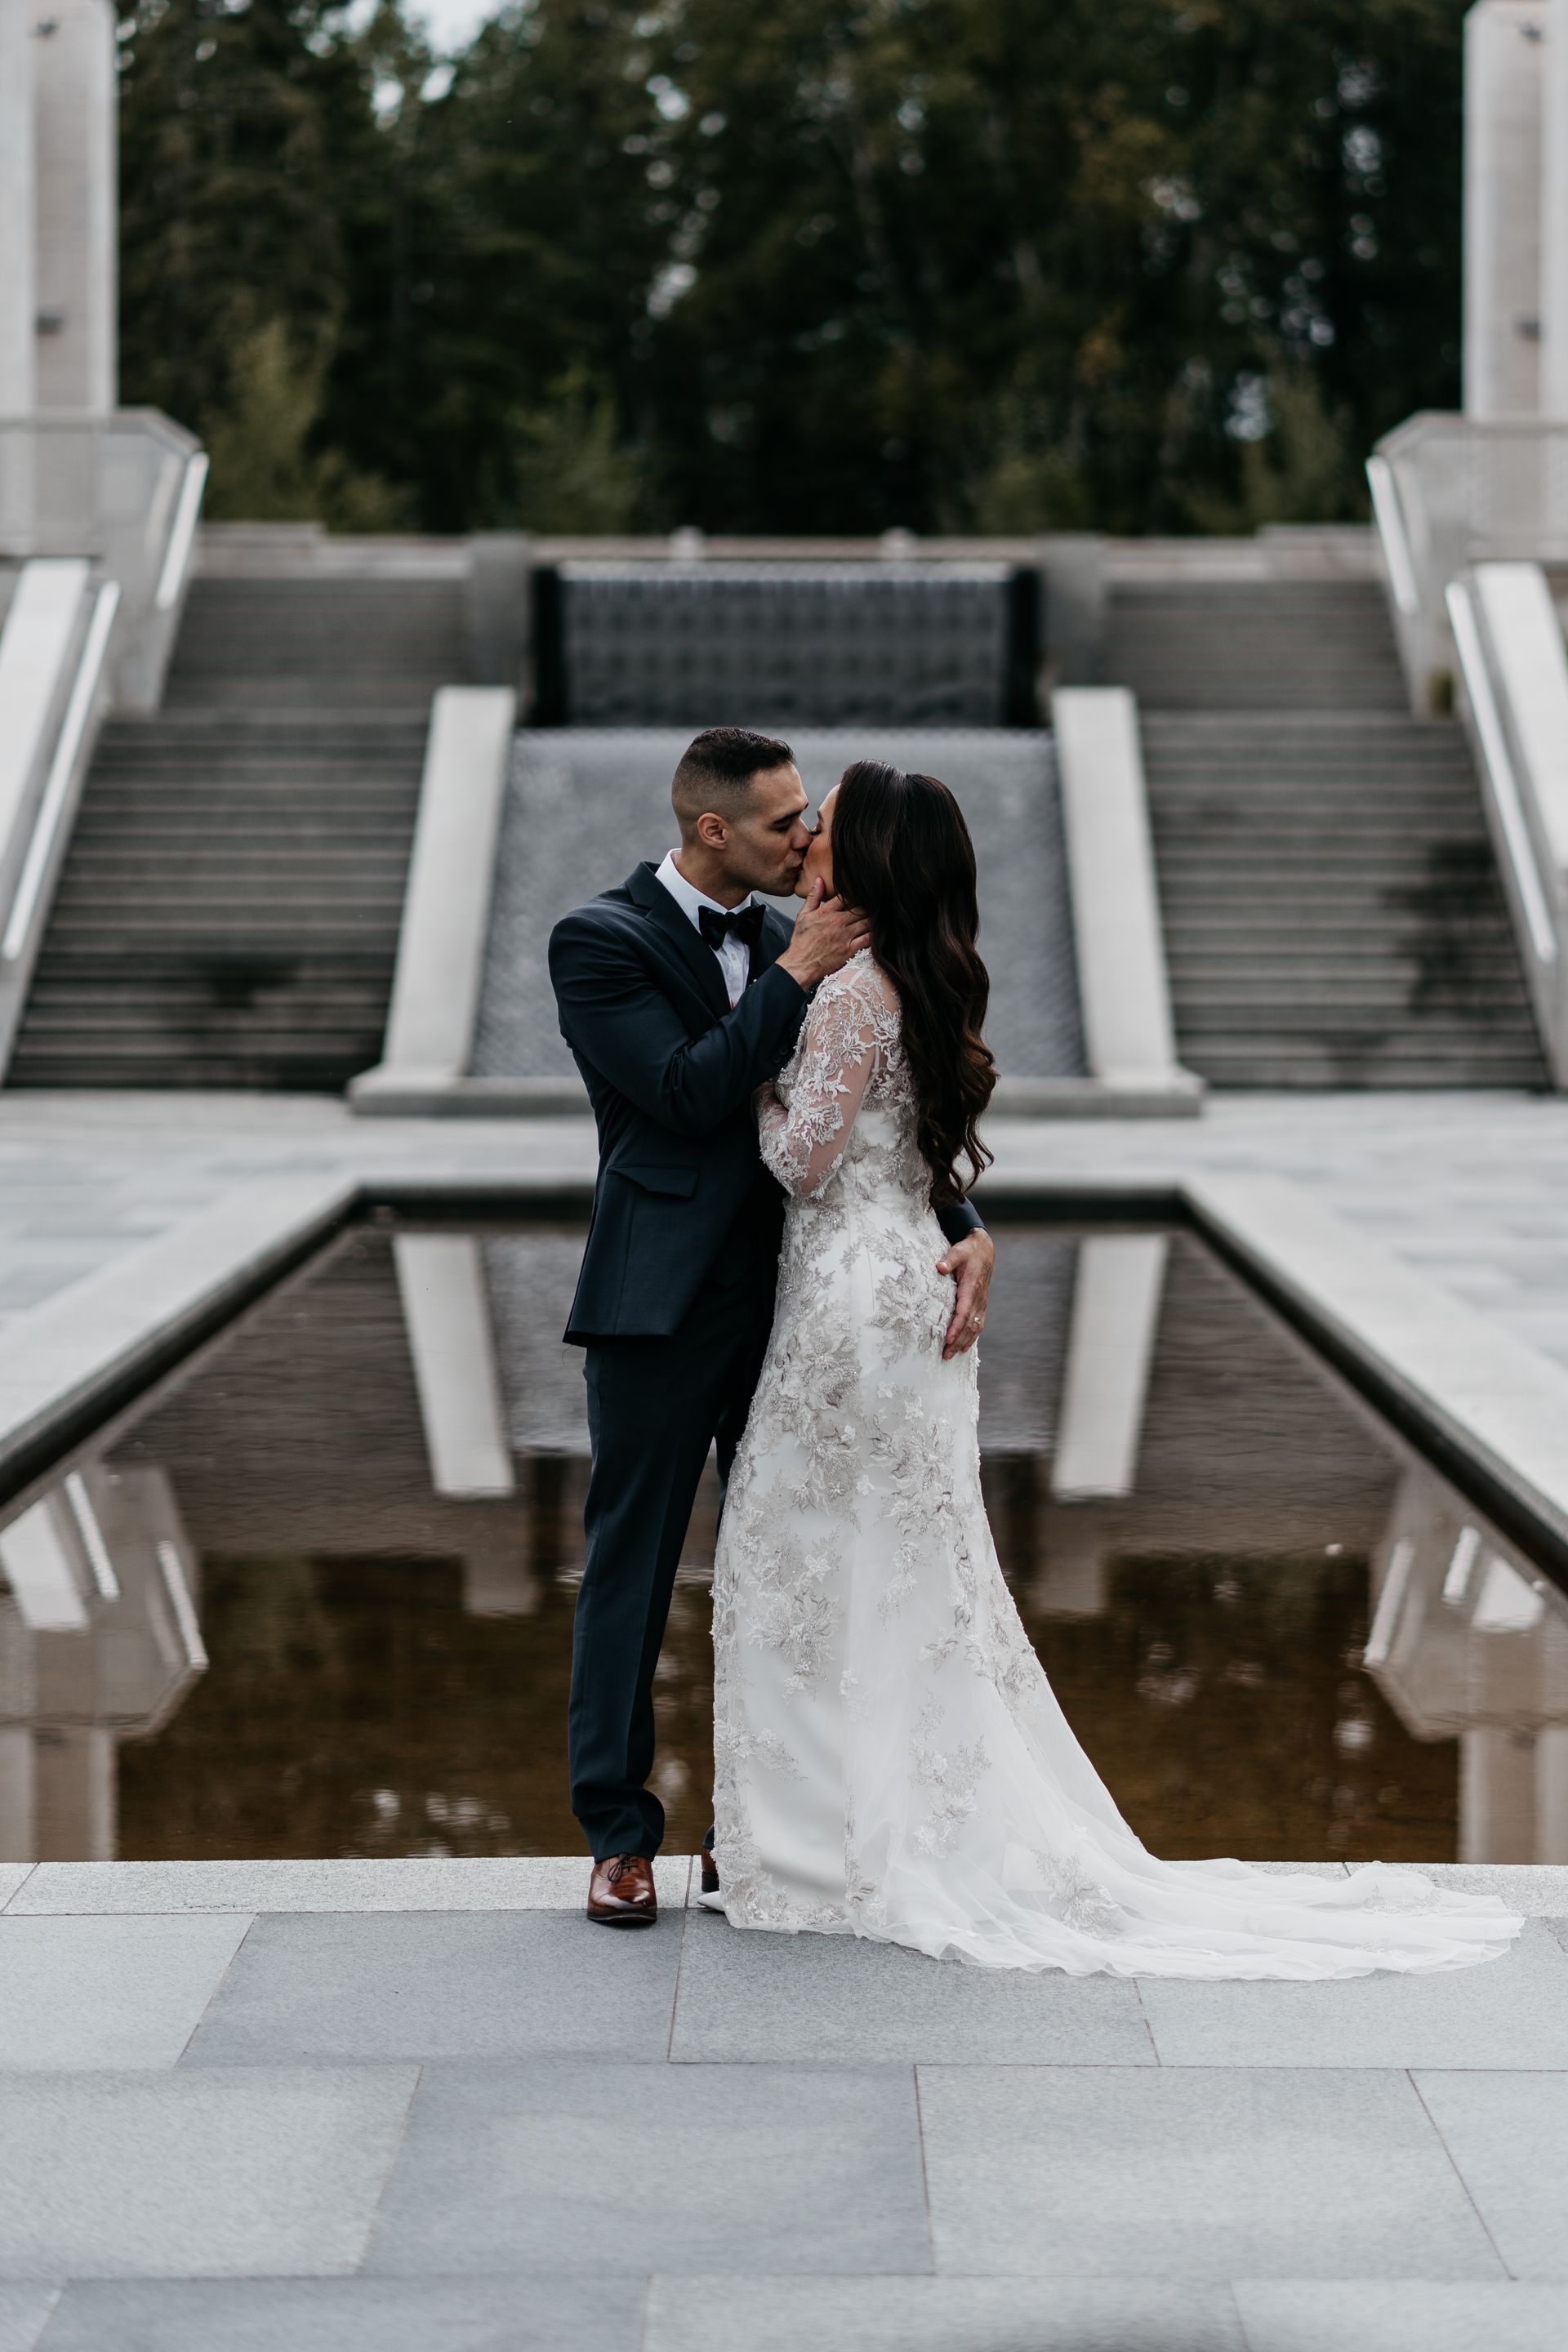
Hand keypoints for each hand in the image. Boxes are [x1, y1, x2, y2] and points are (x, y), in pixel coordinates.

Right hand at [776, 877, 870, 991]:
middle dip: (868, 906)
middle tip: (874, 905)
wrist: (800, 965)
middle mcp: (837, 922)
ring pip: (867, 922)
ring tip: (877, 917)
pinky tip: (876, 932)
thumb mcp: (803, 916)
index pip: (847, 897)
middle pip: (861, 908)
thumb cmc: (801, 942)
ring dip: (872, 919)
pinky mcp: (850, 950)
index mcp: (826, 912)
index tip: (862, 894)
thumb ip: (813, 897)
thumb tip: (819, 880)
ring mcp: (844, 936)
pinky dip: (874, 934)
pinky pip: (868, 939)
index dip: (857, 894)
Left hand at [937, 1229, 993, 1359]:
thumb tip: (940, 1267)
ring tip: (952, 1354)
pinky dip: (972, 1337)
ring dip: (964, 1342)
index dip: (956, 1327)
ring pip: (975, 1327)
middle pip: (969, 1325)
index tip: (948, 1339)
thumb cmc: (969, 1251)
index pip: (964, 1312)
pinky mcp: (981, 1304)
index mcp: (971, 1287)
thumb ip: (949, 1259)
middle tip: (946, 1354)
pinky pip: (979, 1324)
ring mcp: (981, 1302)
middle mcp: (978, 1298)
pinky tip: (964, 1347)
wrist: (984, 1250)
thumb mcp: (958, 1251)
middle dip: (958, 1341)